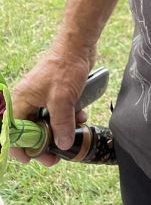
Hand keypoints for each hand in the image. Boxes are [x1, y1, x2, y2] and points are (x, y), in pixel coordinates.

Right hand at [9, 42, 95, 165]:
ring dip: (60, 130)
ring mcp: (43, 97)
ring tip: (74, 136)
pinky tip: (82, 117)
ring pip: (47, 122)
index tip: (33, 159)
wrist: (79, 45)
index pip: (14, 132)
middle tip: (57, 156)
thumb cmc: (65, 67)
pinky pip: (59, 112)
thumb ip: (61, 124)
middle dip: (45, 144)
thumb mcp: (63, 99)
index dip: (21, 148)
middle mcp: (29, 100)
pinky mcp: (56, 93)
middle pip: (31, 131)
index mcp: (22, 101)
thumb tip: (62, 145)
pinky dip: (69, 117)